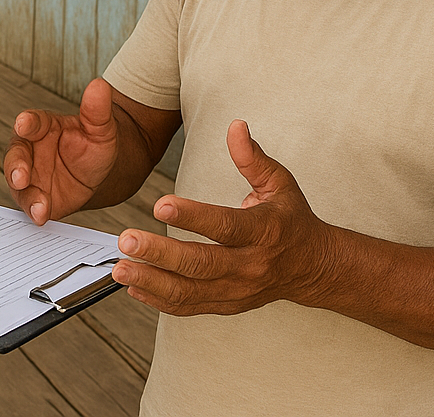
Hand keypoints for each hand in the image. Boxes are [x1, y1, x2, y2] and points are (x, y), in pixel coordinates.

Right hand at [4, 78, 118, 224]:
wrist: (99, 173)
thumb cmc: (94, 144)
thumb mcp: (100, 128)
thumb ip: (97, 110)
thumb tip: (100, 85)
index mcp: (42, 126)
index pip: (31, 122)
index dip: (27, 123)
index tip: (23, 123)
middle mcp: (30, 150)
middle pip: (16, 155)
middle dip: (16, 166)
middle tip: (20, 177)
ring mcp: (30, 176)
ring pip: (18, 184)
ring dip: (25, 194)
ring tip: (39, 205)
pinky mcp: (35, 197)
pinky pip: (29, 204)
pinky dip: (33, 210)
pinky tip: (42, 215)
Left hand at [111, 120, 333, 315]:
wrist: (313, 267)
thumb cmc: (291, 219)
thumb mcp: (279, 183)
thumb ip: (253, 157)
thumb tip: (235, 126)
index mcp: (263, 231)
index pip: (224, 225)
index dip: (192, 216)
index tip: (159, 204)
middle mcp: (249, 265)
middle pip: (201, 264)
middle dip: (160, 253)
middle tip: (126, 241)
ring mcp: (237, 290)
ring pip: (190, 291)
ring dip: (151, 281)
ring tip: (120, 269)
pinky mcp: (227, 305)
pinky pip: (189, 307)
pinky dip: (159, 300)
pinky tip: (133, 287)